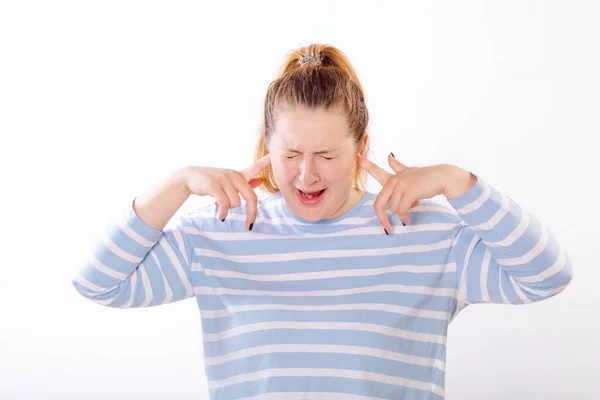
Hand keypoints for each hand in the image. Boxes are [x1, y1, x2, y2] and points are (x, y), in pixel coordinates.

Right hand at [182, 154, 270, 228]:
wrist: (189, 178)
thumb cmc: (212, 181)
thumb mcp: (229, 181)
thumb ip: (245, 182)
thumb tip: (260, 181)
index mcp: (239, 175)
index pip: (255, 167)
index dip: (266, 162)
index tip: (274, 156)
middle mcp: (233, 175)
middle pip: (251, 197)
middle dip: (251, 213)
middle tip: (249, 225)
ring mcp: (224, 179)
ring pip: (236, 203)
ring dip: (229, 209)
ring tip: (220, 205)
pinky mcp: (214, 185)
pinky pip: (224, 204)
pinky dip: (223, 212)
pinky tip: (220, 216)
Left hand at [358, 153, 474, 233]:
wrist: (443, 177)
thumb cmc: (426, 177)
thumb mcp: (410, 171)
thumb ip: (398, 166)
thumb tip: (389, 155)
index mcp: (393, 177)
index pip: (376, 170)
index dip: (366, 165)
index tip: (357, 158)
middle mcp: (395, 180)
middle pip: (379, 204)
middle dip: (382, 219)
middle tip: (388, 229)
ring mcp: (401, 185)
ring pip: (393, 209)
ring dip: (402, 214)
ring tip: (412, 208)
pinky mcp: (409, 192)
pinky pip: (401, 210)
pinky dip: (404, 217)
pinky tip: (408, 219)